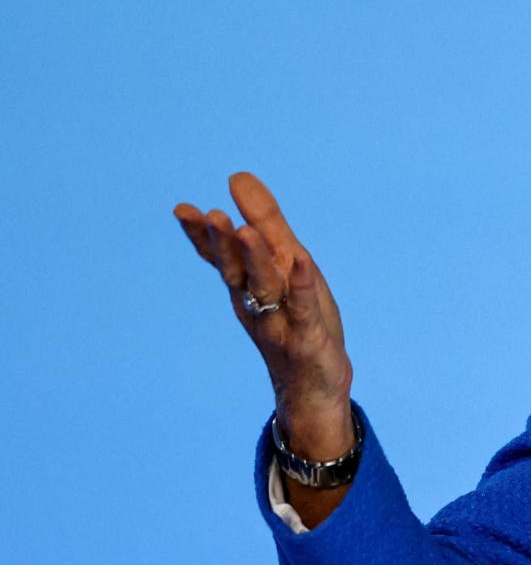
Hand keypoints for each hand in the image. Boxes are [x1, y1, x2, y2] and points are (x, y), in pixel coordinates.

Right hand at [174, 172, 354, 459]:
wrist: (313, 387)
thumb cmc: (298, 321)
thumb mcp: (287, 264)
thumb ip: (264, 223)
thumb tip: (237, 176)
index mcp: (248, 286)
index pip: (220, 258)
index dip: (202, 235)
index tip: (182, 209)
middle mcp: (256, 304)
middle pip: (236, 271)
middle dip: (222, 244)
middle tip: (211, 215)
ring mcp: (280, 322)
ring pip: (264, 288)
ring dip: (255, 260)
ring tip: (244, 231)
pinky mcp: (308, 338)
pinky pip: (303, 308)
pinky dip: (301, 285)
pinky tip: (301, 261)